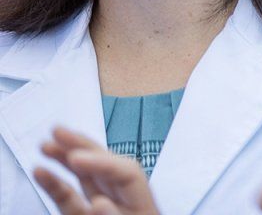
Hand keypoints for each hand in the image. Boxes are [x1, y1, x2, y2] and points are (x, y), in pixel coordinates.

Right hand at [34, 127, 160, 214]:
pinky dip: (56, 184)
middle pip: (105, 164)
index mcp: (144, 202)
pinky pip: (70, 198)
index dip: (101, 161)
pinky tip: (41, 171)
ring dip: (65, 158)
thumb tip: (100, 203)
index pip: (126, 171)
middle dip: (82, 145)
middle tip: (58, 130)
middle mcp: (124, 199)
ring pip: (85, 177)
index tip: (76, 158)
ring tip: (46, 143)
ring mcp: (105, 206)